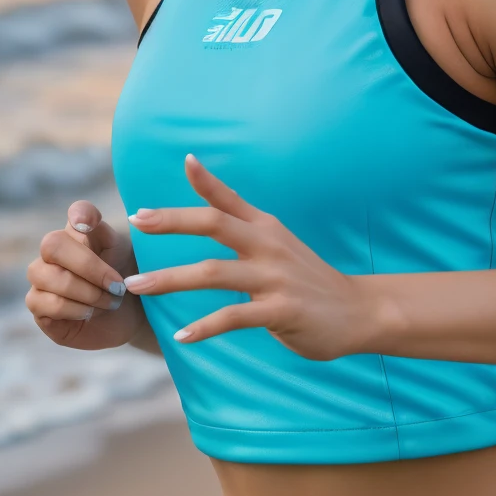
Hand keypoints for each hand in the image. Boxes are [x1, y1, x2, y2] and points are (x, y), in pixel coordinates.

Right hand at [26, 200, 144, 350]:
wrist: (128, 322)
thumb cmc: (125, 284)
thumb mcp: (124, 259)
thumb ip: (107, 237)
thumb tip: (85, 223)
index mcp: (81, 233)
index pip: (78, 211)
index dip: (80, 213)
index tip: (88, 224)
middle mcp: (55, 251)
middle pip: (53, 244)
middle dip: (88, 266)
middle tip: (117, 285)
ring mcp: (42, 277)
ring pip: (48, 276)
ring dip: (86, 292)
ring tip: (109, 302)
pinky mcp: (38, 306)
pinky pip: (46, 303)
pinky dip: (74, 309)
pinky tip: (90, 313)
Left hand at [123, 155, 379, 360]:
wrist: (359, 310)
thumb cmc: (309, 279)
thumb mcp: (280, 244)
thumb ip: (247, 227)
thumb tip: (212, 211)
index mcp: (266, 227)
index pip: (229, 198)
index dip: (205, 179)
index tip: (183, 160)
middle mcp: (268, 245)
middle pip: (214, 223)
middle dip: (172, 221)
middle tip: (136, 221)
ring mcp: (275, 277)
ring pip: (214, 273)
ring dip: (170, 279)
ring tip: (137, 287)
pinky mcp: (280, 310)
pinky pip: (234, 316)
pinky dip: (204, 326)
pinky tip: (181, 336)